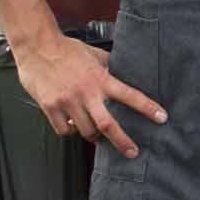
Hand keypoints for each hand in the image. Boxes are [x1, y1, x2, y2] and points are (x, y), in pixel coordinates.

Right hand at [15, 31, 164, 158]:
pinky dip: (71, 131)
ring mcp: (67, 102)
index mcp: (100, 78)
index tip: (162, 118)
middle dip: (123, 141)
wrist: (37, 47)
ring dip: (93, 135)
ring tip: (95, 133)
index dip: (148, 108)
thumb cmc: (67, 49)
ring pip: (86, 131)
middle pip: (108, 124)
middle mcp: (86, 92)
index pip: (130, 95)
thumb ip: (109, 67)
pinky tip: (72, 124)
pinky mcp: (50, 108)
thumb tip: (123, 73)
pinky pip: (64, 130)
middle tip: (133, 153)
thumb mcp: (94, 55)